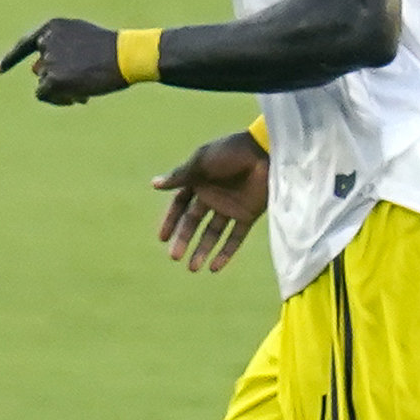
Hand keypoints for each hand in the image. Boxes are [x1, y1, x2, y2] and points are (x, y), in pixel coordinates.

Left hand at [0, 17, 126, 104]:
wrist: (126, 55)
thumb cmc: (110, 49)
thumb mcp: (82, 41)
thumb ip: (59, 51)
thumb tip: (36, 73)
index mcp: (52, 27)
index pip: (25, 44)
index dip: (11, 60)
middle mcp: (46, 41)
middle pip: (39, 69)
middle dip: (54, 79)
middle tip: (76, 87)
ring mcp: (48, 60)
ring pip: (44, 83)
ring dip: (61, 90)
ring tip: (85, 89)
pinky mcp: (53, 78)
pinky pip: (43, 95)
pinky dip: (57, 99)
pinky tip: (76, 97)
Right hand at [154, 129, 267, 273]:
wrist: (266, 151)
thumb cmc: (231, 152)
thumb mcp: (201, 162)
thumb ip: (180, 176)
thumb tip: (154, 184)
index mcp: (200, 182)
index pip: (180, 206)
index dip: (171, 222)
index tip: (162, 238)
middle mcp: (213, 196)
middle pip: (194, 223)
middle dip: (184, 240)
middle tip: (174, 257)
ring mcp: (231, 207)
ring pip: (213, 233)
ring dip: (202, 250)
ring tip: (193, 268)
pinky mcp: (248, 214)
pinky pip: (235, 237)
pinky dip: (226, 253)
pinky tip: (214, 268)